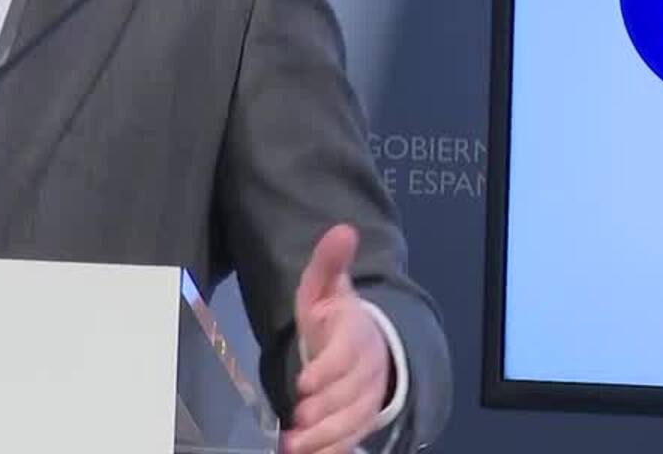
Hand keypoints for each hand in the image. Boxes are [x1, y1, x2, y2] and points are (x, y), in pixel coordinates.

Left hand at [281, 224, 389, 453]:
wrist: (363, 343)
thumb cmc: (334, 317)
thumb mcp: (325, 288)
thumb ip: (329, 263)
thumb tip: (342, 229)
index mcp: (357, 335)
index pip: (347, 355)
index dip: (327, 371)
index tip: (303, 383)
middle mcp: (368, 370)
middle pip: (349, 395)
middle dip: (323, 410)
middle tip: (296, 421)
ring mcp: (367, 398)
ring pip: (352, 422)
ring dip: (324, 437)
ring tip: (294, 446)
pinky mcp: (361, 419)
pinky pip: (352, 439)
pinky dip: (332, 451)